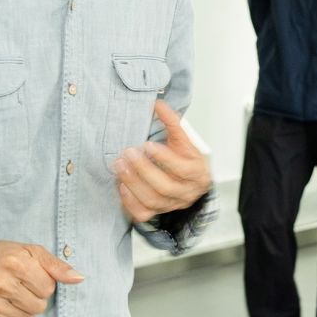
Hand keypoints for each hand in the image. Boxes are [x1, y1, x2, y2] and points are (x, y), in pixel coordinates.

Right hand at [0, 230, 82, 316]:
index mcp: (15, 263)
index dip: (43, 283)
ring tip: (12, 295)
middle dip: (35, 297)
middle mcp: (0, 284)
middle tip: (21, 286)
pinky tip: (3, 304)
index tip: (31, 277)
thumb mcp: (29, 251)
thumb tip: (79, 279)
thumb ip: (56, 265)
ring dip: (25, 309)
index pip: (48, 289)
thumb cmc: (1, 255)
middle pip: (39, 306)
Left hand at [112, 100, 212, 224]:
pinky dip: (130, 201)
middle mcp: (186, 192)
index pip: (182, 169)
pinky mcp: (158, 213)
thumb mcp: (183, 140)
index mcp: (197, 173)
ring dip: (133, 183)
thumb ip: (172, 122)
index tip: (148, 145)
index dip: (165, 158)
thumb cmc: (186, 159)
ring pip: (152, 200)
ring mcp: (172, 205)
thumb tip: (157, 104)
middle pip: (165, 186)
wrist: (189, 181)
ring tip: (120, 166)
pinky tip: (121, 186)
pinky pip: (143, 213)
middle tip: (128, 153)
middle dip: (144, 170)